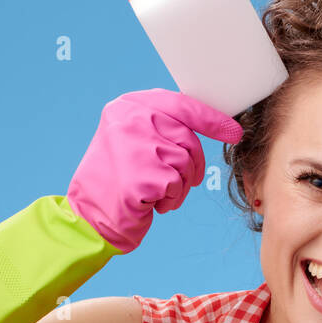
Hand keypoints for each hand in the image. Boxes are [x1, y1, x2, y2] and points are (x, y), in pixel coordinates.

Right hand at [66, 89, 243, 253]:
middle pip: (188, 138)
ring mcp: (137, 146)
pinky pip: (177, 185)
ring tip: (154, 194)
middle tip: (175, 184)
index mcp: (127, 106)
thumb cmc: (115, 183)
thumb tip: (206, 122)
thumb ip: (159, 128)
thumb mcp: (131, 142)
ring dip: (179, 186)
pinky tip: (149, 204)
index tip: (233, 131)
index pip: (181, 105)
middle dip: (191, 166)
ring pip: (185, 162)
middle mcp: (131, 120)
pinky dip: (170, 200)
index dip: (211, 119)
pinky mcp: (144, 175)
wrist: (88, 218)